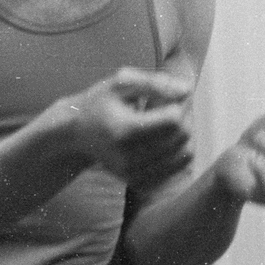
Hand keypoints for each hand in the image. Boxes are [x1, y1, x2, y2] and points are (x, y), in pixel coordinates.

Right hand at [60, 67, 194, 186]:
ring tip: (165, 122)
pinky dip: (179, 151)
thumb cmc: (101, 103)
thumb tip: (187, 91)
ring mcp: (134, 172)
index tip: (168, 97)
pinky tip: (164, 138)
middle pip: (181, 135)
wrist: (77, 134)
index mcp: (124, 130)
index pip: (174, 119)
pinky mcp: (140, 182)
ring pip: (185, 153)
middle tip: (168, 107)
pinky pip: (178, 167)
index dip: (179, 103)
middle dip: (184, 117)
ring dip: (184, 134)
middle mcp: (128, 156)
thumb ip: (155, 83)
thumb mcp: (121, 82)